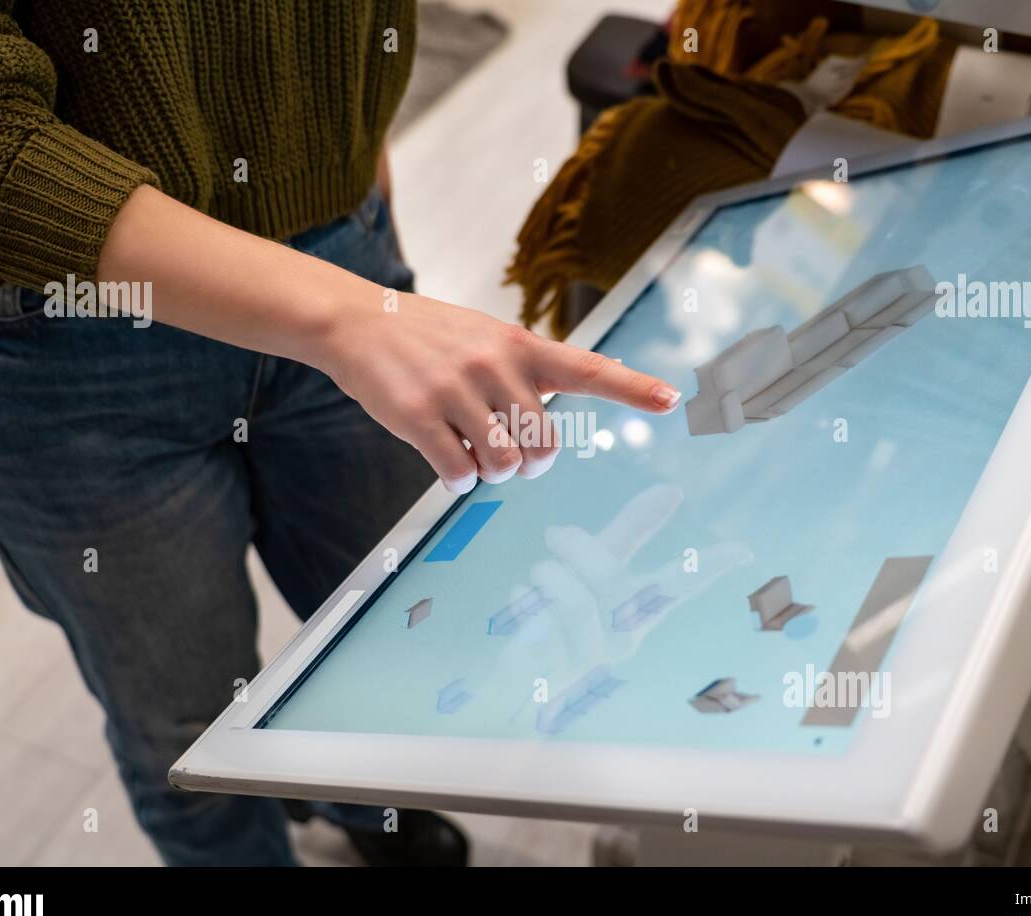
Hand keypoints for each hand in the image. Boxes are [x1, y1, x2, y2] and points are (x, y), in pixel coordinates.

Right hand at [97, 186, 679, 492]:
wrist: (358, 321)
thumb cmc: (431, 337)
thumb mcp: (487, 336)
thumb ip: (529, 369)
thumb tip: (574, 401)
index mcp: (521, 346)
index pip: (588, 369)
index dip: (632, 388)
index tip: (672, 399)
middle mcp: (496, 365)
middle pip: (543, 448)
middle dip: (528, 465)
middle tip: (506, 454)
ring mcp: (458, 391)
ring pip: (503, 467)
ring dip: (491, 474)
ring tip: (471, 451)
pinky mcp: (420, 416)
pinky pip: (460, 474)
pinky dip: (458, 479)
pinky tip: (444, 458)